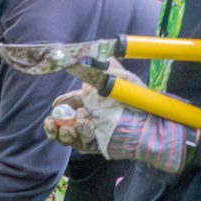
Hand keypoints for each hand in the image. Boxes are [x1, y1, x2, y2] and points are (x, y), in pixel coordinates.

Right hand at [43, 60, 196, 172]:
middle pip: (65, 121)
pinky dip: (76, 138)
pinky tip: (79, 129)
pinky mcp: (98, 146)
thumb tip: (101, 54)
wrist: (147, 123)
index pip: (73, 102)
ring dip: (65, 131)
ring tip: (71, 126)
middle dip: (55, 122)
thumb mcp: (121, 78)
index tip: (56, 104)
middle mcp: (92, 117)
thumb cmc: (135, 100)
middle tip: (53, 121)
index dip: (62, 103)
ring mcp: (94, 133)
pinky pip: (80, 145)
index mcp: (95, 101)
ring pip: (70, 135)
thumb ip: (108, 67)